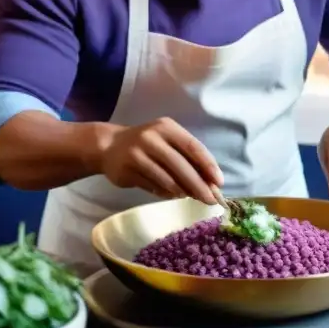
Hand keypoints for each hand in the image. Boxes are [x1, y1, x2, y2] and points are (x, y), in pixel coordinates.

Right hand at [100, 116, 222, 203]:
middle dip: (198, 185)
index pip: (193, 146)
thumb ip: (187, 158)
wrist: (109, 146)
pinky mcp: (126, 170)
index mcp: (167, 127)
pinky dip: (165, 193)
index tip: (219, 183)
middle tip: (210, 200)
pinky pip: (152, 185)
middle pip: (180, 165)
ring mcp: (137, 153)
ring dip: (181, 191)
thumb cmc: (148, 145)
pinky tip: (171, 195)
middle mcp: (152, 137)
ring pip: (166, 178)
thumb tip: (211, 184)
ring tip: (189, 197)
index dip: (208, 165)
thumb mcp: (167, 142)